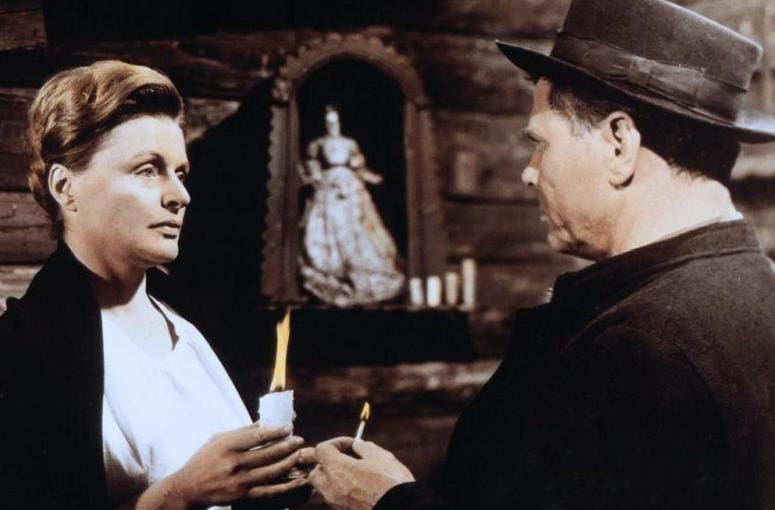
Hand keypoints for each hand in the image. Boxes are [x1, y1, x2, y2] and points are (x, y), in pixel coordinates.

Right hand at [169, 424, 306, 506]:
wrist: (188, 488)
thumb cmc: (204, 460)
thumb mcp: (219, 440)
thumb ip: (242, 431)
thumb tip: (266, 421)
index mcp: (228, 445)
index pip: (257, 436)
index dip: (276, 431)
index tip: (289, 427)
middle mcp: (234, 463)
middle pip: (268, 454)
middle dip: (287, 446)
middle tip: (299, 440)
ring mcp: (239, 481)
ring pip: (271, 471)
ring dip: (289, 462)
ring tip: (299, 454)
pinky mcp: (242, 495)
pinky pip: (269, 491)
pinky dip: (286, 485)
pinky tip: (297, 479)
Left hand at [308, 437, 414, 509]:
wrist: (401, 509)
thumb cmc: (391, 482)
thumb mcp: (380, 456)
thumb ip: (363, 447)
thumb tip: (357, 446)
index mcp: (336, 468)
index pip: (321, 449)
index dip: (337, 443)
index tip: (352, 445)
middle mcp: (330, 487)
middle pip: (316, 471)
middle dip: (328, 462)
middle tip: (347, 459)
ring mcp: (335, 503)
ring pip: (323, 488)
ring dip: (332, 478)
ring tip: (353, 474)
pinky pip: (334, 499)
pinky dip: (340, 491)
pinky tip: (359, 488)